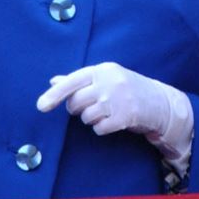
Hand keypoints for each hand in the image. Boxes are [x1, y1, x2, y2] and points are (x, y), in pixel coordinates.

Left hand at [37, 62, 193, 159]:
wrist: (158, 101)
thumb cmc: (125, 88)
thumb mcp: (105, 78)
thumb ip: (79, 80)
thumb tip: (53, 81)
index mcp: (103, 69)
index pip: (73, 81)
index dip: (55, 94)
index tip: (40, 106)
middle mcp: (110, 82)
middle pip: (76, 102)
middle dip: (77, 108)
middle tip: (90, 106)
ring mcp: (119, 99)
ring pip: (86, 117)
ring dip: (91, 119)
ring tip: (106, 112)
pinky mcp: (125, 116)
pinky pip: (99, 128)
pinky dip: (102, 128)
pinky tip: (113, 121)